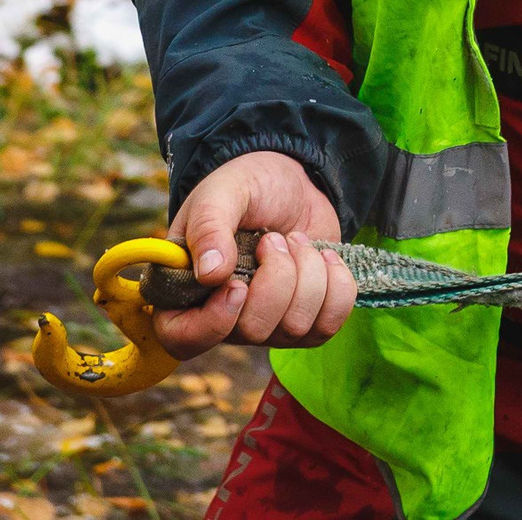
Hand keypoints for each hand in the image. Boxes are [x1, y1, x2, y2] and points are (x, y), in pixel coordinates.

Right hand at [153, 151, 356, 358]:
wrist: (294, 181)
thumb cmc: (248, 186)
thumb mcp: (222, 192)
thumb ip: (209, 226)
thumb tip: (210, 275)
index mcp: (188, 288)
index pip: (184, 339)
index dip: (214, 323)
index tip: (238, 285)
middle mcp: (225, 316)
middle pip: (253, 330)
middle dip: (276, 277)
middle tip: (274, 238)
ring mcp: (268, 323)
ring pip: (294, 328)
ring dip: (307, 274)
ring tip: (296, 240)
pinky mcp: (308, 319)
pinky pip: (328, 325)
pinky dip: (336, 287)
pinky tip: (325, 256)